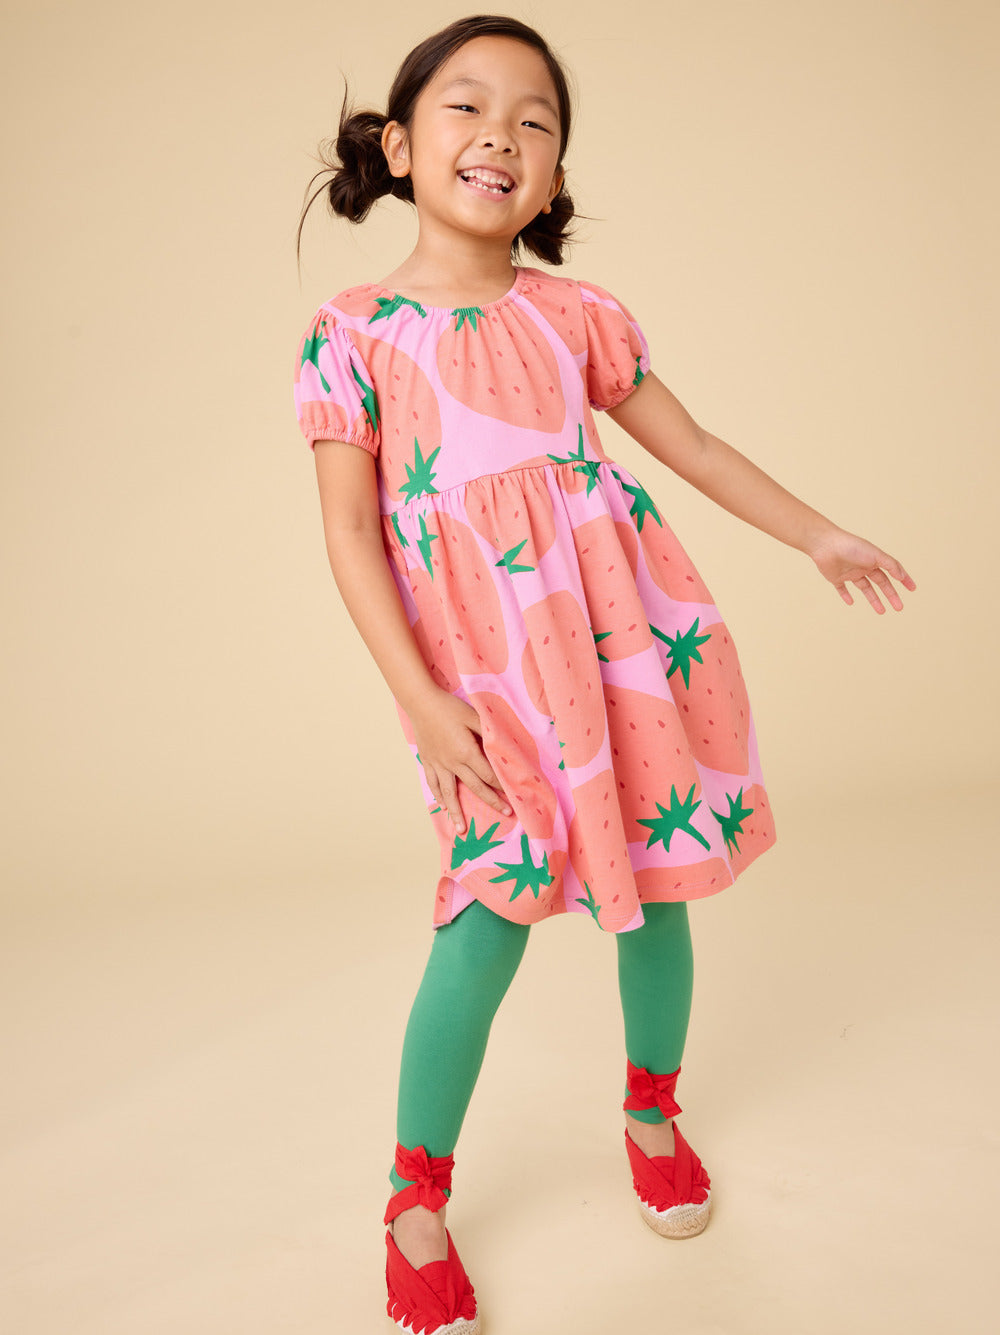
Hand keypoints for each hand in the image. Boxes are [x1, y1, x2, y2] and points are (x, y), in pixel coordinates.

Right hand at [407, 688, 513, 832]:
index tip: (512, 794)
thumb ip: (488, 731)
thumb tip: (501, 746)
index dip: (501, 785)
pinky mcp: (428, 761)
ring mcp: (439, 764)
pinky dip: (439, 796)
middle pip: (475, 787)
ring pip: (450, 793)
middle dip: (491, 801)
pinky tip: (444, 806)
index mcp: (466, 752)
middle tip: (506, 813)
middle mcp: (453, 763)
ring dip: (457, 812)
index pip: (488, 774)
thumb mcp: (473, 715)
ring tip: (461, 830)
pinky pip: (434, 783)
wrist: (421, 703)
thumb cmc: (449, 707)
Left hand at [808, 526, 915, 612]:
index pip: (892, 571)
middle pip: (881, 583)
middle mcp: (863, 566)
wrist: (826, 545)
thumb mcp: (875, 555)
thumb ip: (890, 565)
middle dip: (891, 595)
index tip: (913, 589)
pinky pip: (842, 589)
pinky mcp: (836, 577)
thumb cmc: (851, 547)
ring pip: (865, 588)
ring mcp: (850, 572)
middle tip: (899, 608)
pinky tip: (850, 602)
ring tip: (882, 612)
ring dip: (874, 600)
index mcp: (874, 559)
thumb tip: (902, 576)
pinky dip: (845, 595)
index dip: (903, 579)